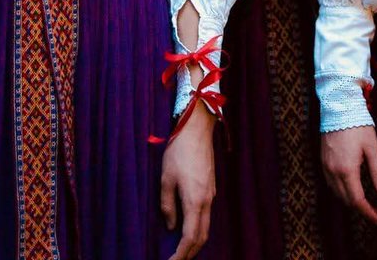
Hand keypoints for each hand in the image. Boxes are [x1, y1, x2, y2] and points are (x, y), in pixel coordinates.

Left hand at [161, 100, 215, 259]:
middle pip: (202, 237)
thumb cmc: (179, 152)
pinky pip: (207, 215)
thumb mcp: (166, 179)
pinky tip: (187, 226)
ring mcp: (211, 194)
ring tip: (180, 249)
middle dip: (189, 253)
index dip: (180, 255)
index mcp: (195, 201)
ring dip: (195, 241)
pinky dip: (198, 227)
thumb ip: (167, 205)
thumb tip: (170, 226)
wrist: (197, 130)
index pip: (189, 238)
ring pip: (206, 226)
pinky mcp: (211, 187)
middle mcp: (206, 201)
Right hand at [321, 125, 376, 224]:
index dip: (368, 212)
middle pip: (346, 199)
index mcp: (347, 170)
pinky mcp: (322, 160)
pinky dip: (340, 190)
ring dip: (349, 200)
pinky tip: (349, 187)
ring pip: (336, 193)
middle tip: (374, 211)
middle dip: (360, 208)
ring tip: (363, 201)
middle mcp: (333, 171)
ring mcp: (325, 166)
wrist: (338, 106)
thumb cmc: (358, 125)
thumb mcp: (372, 148)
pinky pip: (330, 183)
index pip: (357, 200)